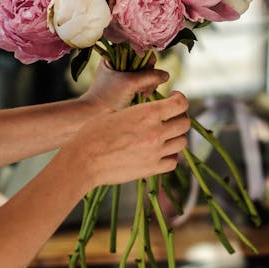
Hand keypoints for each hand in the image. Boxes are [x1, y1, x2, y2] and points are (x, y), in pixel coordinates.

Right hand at [66, 91, 189, 188]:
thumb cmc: (93, 133)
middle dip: (179, 118)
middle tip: (170, 118)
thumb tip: (143, 108)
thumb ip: (135, 111)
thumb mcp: (114, 112)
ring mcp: (155, 152)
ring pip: (182, 143)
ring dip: (175, 137)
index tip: (174, 98)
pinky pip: (173, 162)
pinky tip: (160, 152)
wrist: (84, 161)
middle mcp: (156, 132)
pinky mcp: (152, 169)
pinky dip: (170, 156)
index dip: (180, 99)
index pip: (180, 103)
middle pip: (185, 123)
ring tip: (165, 135)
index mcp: (147, 113)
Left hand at [81, 55, 168, 111]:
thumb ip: (150, 76)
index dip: (147, 62)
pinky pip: (143, 83)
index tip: (145, 76)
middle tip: (143, 89)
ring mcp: (124, 74)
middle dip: (148, 76)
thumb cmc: (107, 97)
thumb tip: (166, 75)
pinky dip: (145, 90)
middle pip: (145, 63)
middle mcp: (119, 61)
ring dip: (147, 85)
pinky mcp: (127, 86)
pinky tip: (140, 97)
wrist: (92, 115)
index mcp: (114, 54)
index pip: (140, 50)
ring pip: (146, 74)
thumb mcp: (130, 83)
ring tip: (141, 95)